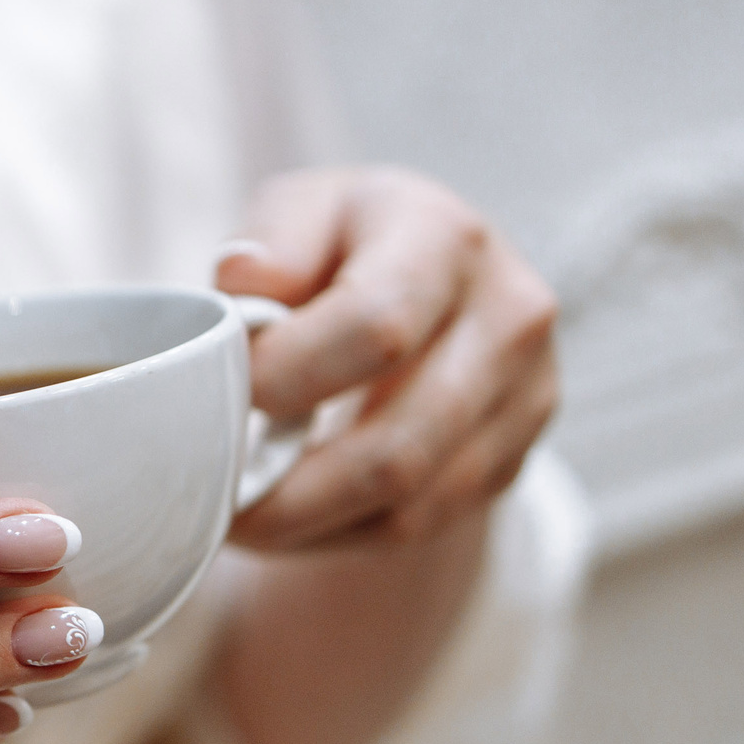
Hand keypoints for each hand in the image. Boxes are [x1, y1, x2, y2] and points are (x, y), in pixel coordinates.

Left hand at [219, 165, 557, 550]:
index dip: (289, 375)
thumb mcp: (300, 211)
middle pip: (398, 444)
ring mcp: (527, 395)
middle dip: (290, 488)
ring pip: (410, 502)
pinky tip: (293, 515)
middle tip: (216, 490)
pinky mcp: (516, 455)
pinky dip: (342, 532)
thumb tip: (242, 286)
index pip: (378, 326)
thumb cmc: (346, 243)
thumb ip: (269, 243)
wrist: (433, 272)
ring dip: (310, 523)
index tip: (229, 393)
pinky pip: (421, 523)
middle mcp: (508, 317)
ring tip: (243, 512)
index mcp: (446, 238)